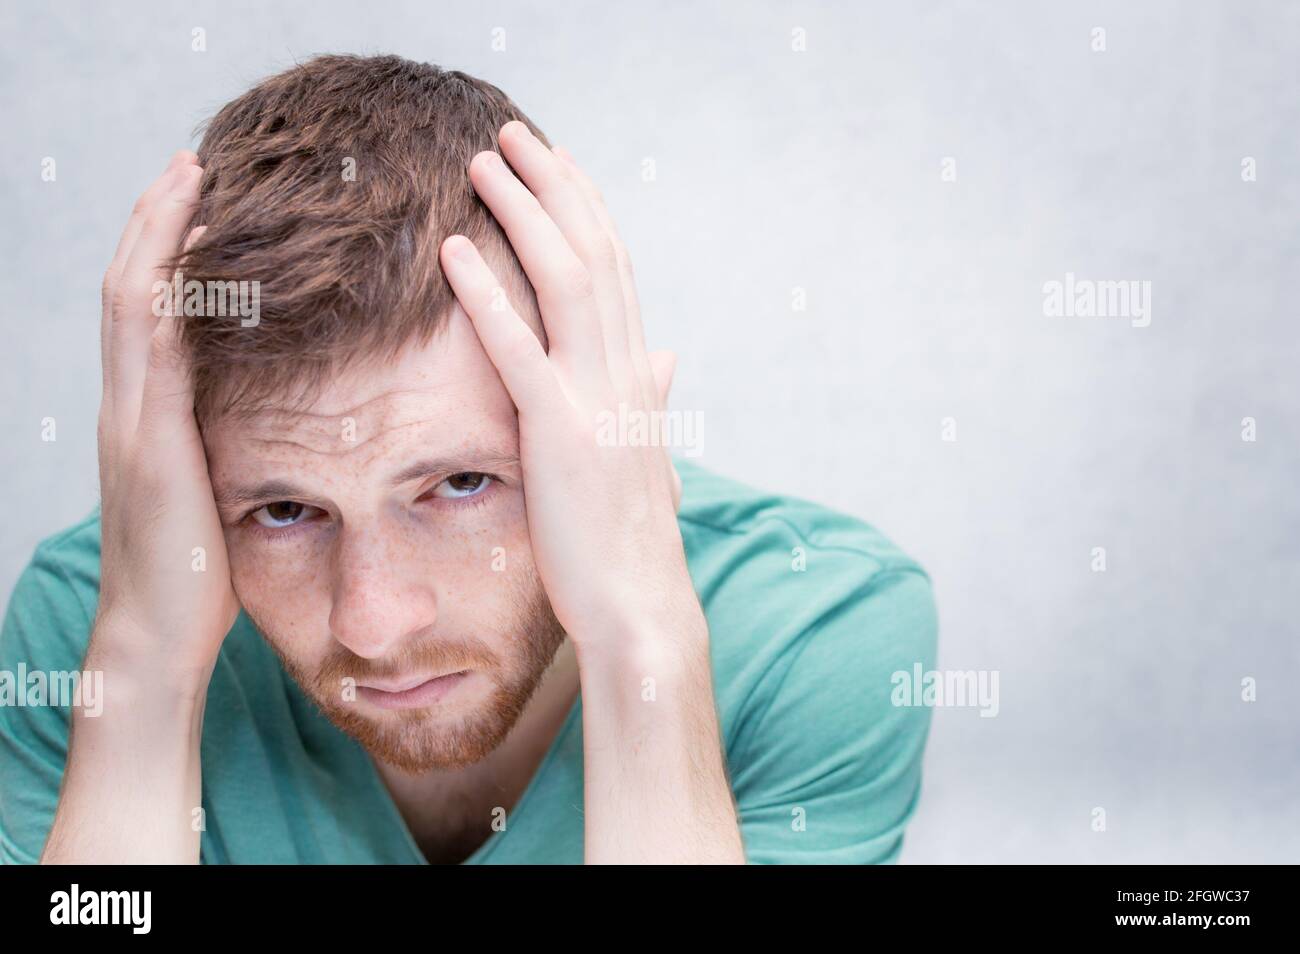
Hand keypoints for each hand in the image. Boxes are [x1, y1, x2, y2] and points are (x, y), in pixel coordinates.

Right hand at [92, 150, 237, 691]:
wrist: (154, 641)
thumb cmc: (196, 578)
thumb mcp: (215, 496)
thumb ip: (230, 450)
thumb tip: (277, 422)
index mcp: (147, 417)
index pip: (148, 312)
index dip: (165, 251)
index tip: (197, 199)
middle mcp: (129, 408)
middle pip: (131, 289)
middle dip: (157, 221)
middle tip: (190, 161)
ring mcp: (132, 424)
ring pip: (132, 305)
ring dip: (158, 237)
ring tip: (188, 179)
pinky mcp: (151, 448)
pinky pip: (156, 354)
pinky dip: (168, 297)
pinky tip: (197, 259)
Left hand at [439, 122, 699, 654]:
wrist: (640, 606)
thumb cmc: (630, 537)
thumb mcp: (643, 453)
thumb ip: (650, 396)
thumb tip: (665, 355)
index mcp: (639, 375)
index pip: (616, 268)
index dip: (584, 207)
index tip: (553, 162)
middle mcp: (626, 374)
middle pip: (595, 254)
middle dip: (554, 186)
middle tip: (511, 135)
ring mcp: (597, 401)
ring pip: (567, 282)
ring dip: (524, 215)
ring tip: (483, 164)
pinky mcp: (560, 437)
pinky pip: (521, 353)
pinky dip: (485, 298)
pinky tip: (451, 253)